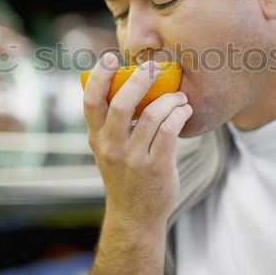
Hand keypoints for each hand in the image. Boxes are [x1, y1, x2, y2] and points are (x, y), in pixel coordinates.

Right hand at [83, 52, 192, 229]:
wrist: (135, 216)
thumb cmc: (125, 174)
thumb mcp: (109, 149)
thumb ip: (113, 123)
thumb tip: (132, 84)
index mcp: (96, 138)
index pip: (91, 102)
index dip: (99, 77)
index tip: (109, 58)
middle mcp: (111, 147)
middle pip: (121, 104)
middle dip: (138, 80)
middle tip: (153, 67)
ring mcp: (133, 158)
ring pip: (152, 116)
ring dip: (170, 100)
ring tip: (180, 96)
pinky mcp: (156, 167)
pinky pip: (170, 131)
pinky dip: (179, 114)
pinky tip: (184, 110)